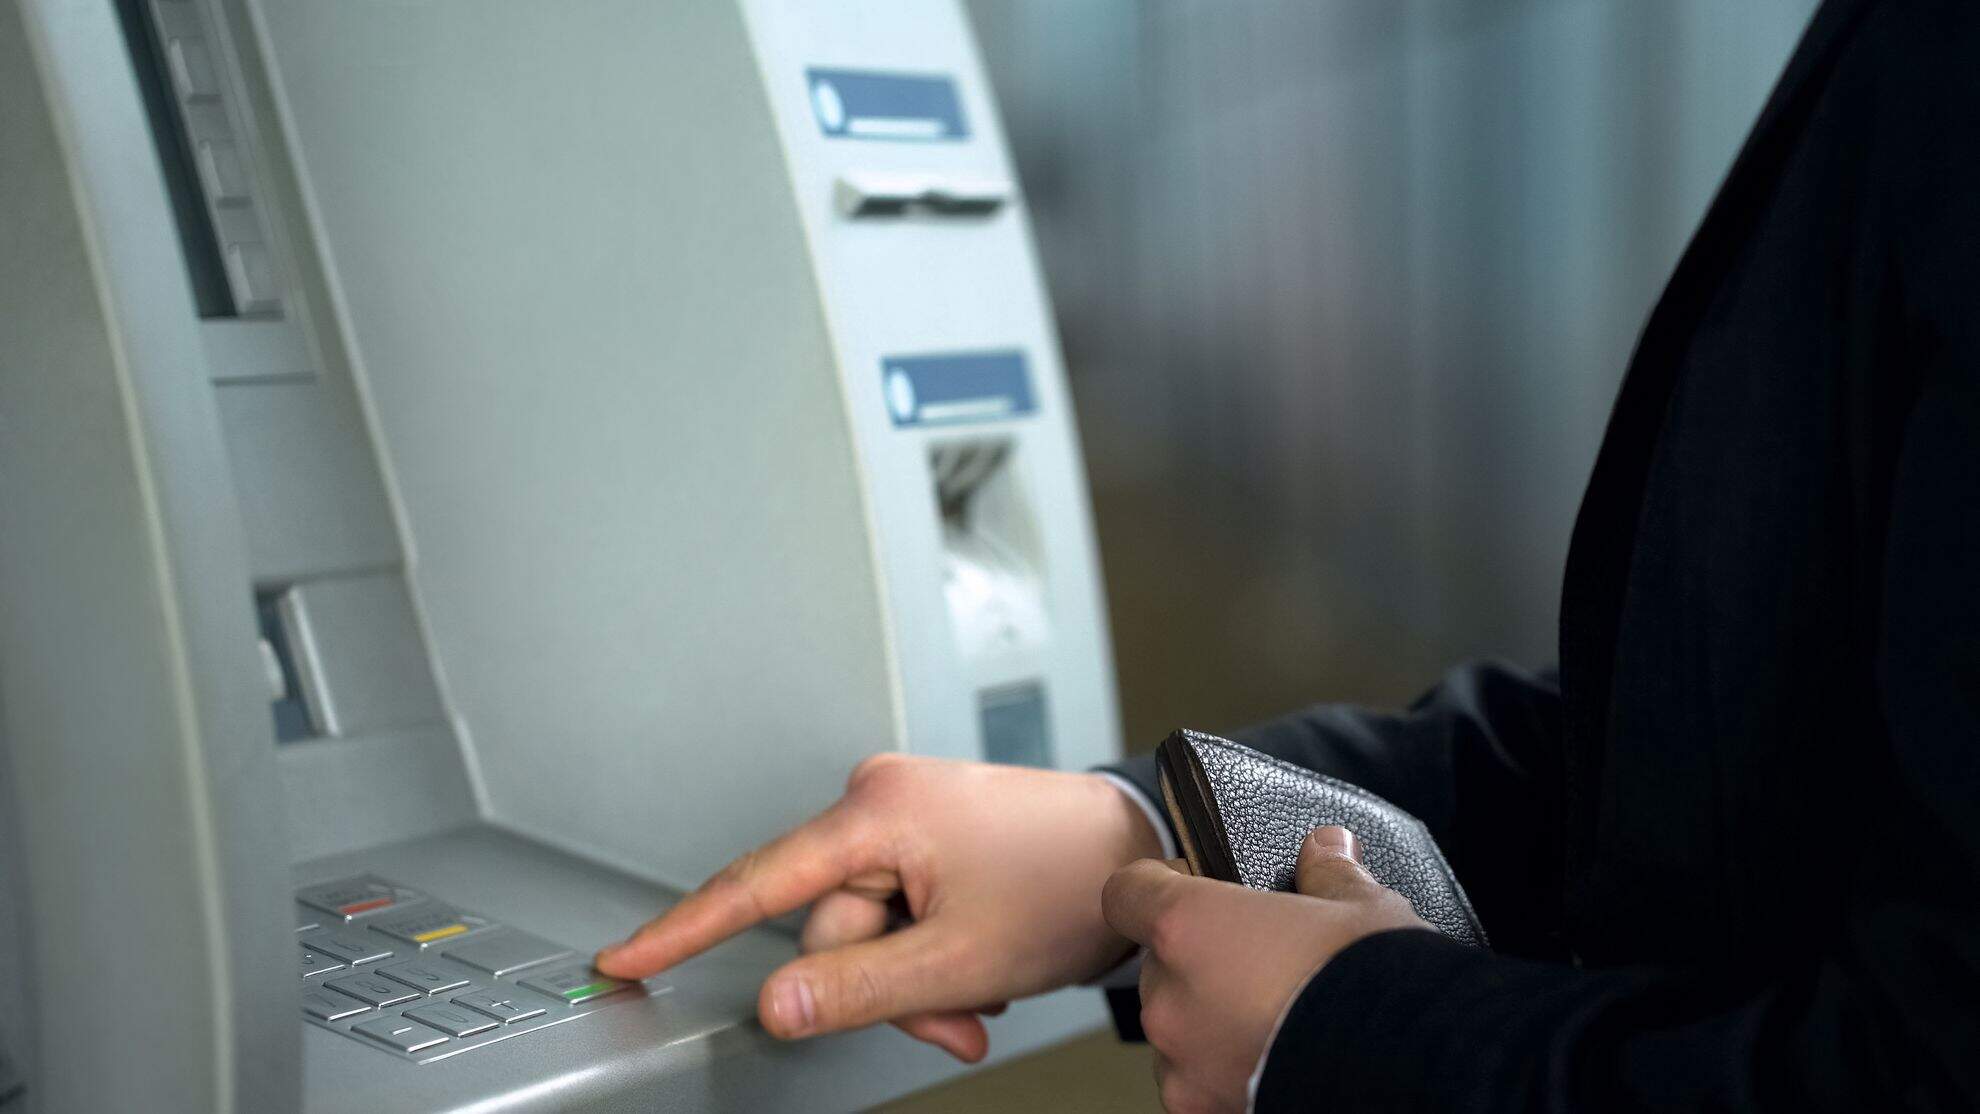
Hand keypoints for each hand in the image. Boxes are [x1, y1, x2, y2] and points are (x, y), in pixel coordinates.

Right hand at [595, 755, 1163, 1060]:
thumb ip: (859, 987)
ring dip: (913, 980)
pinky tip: (973, 964)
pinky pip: (893, 912)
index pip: (756, 882)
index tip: (626, 958)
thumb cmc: (1069, 882)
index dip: (684, 928)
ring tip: (978, 991)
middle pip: (825, 925)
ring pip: (863, 930)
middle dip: (881, 985)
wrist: (1139, 850)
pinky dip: (925, 954)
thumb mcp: (961, 958)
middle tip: (952, 1014)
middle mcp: (879, 800)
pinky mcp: (923, 835)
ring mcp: (902, 816)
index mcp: (877, 812)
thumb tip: (776, 1005)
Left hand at [1102, 827, 1429, 1113]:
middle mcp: (1171, 999)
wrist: (1410, 1072)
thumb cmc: (1375, 983)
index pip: (1127, 892)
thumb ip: (1329, 872)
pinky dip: (1224, 1072)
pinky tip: (1274, 1059)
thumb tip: (1327, 848)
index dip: (1157, 885)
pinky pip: (1196, 1084)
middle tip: (1256, 961)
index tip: (1193, 886)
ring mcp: (1182, 1065)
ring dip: (1208, 1021)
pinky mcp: (1204, 1113)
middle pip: (1159, 965)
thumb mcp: (1361, 906)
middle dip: (1198, 961)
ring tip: (1271, 1019)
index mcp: (1188, 927)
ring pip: (1176, 1030)